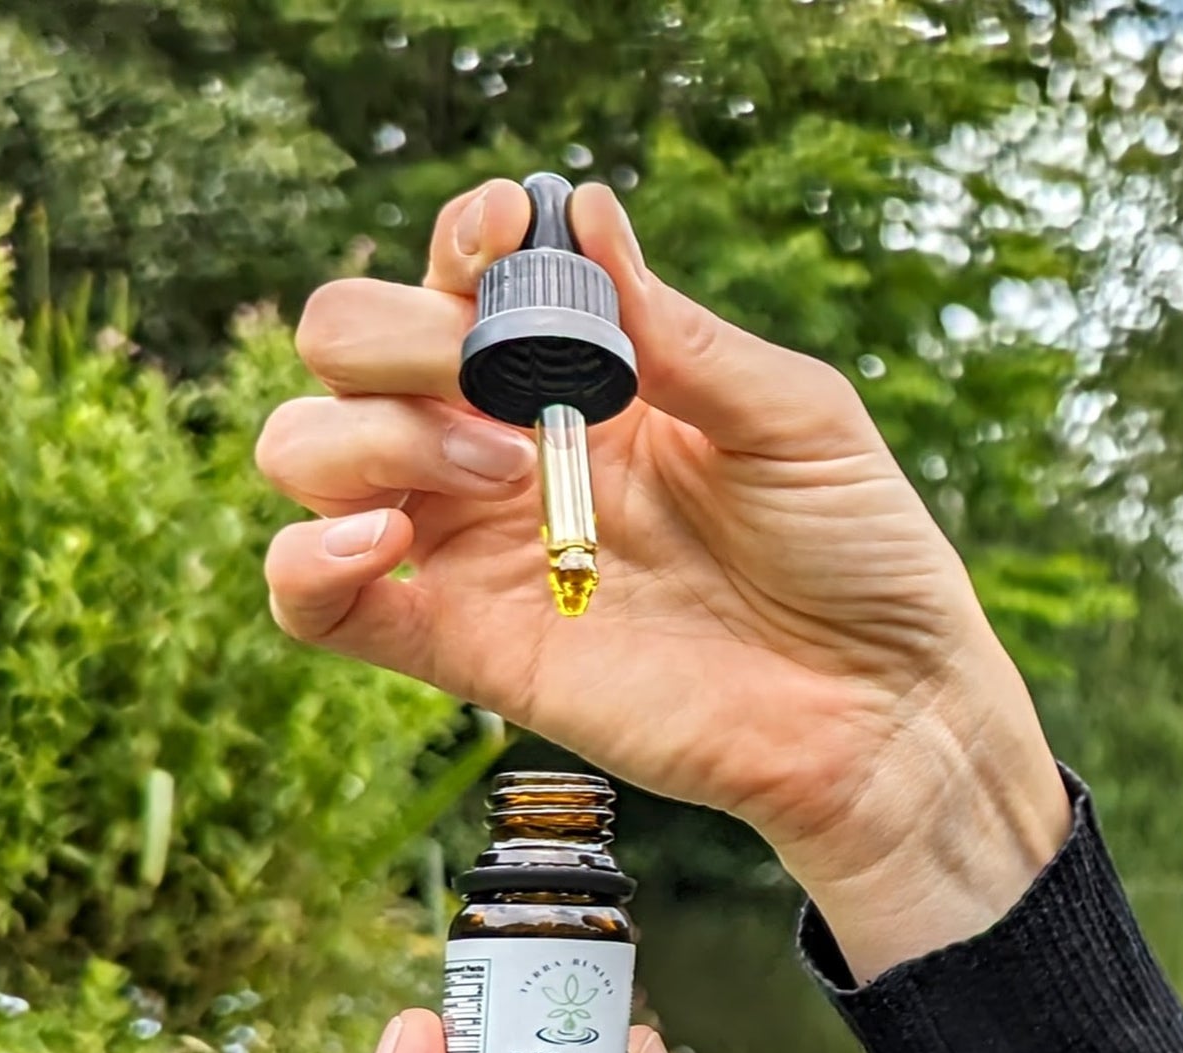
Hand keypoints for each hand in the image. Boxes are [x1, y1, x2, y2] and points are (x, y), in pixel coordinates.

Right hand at [257, 179, 1068, 978]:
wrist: (876, 708)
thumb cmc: (857, 553)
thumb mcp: (791, 416)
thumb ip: (677, 333)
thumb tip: (585, 214)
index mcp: (582, 381)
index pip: (458, 283)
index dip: (458, 243)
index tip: (510, 231)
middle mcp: (506, 454)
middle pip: (347, 356)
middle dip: (387, 336)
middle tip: (485, 375)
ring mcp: (477, 550)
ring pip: (310, 460)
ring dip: (366, 436)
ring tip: (498, 469)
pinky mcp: (465, 648)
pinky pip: (321, 608)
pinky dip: (306, 563)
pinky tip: (379, 539)